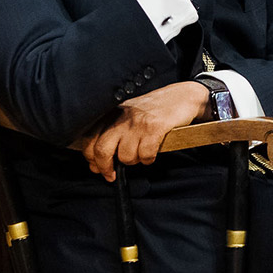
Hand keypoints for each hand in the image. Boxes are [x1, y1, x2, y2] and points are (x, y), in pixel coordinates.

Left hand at [78, 80, 208, 180]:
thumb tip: (97, 162)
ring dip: (134, 161)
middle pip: (102, 150)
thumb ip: (112, 133)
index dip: (92, 159)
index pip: (90, 139)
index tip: (98, 168)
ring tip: (141, 155)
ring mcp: (138, 123)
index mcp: (113, 114)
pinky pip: (145, 155)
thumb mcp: (128, 115)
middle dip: (105, 167)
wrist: (182, 96)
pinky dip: (148, 159)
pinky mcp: (154, 128)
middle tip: (111, 175)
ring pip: (126, 156)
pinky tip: (151, 154)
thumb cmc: (156, 108)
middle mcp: (122, 117)